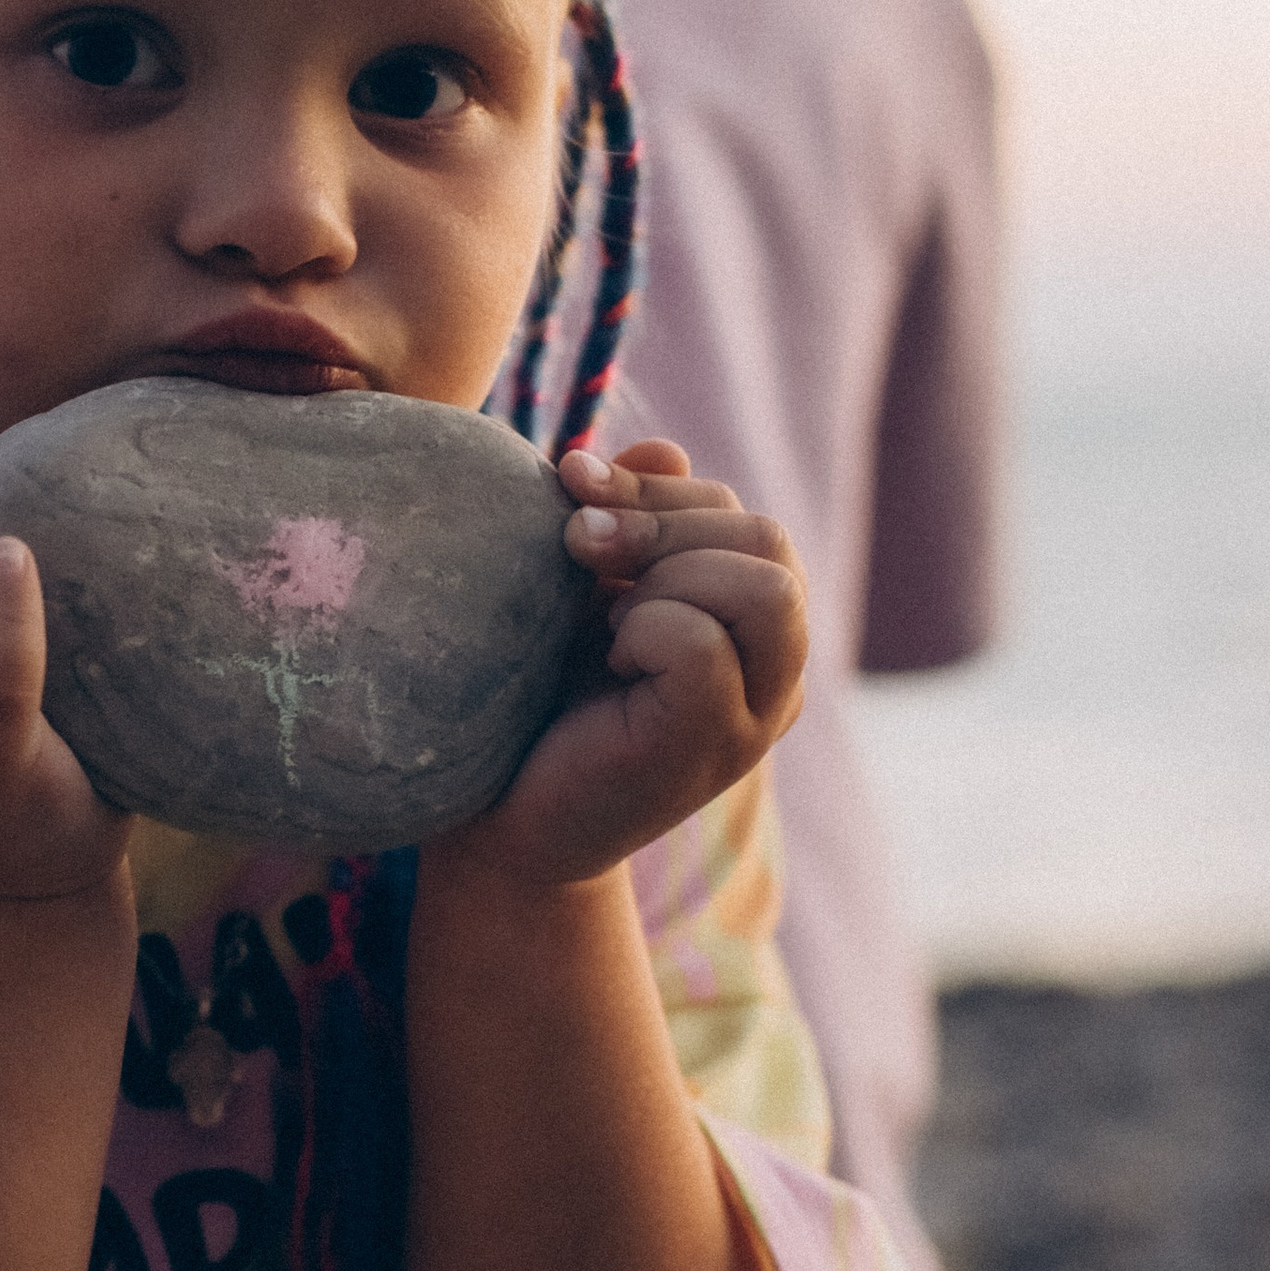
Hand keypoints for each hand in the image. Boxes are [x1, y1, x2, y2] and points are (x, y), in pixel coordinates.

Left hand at [444, 440, 806, 889]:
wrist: (496, 824)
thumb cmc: (534, 704)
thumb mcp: (582, 594)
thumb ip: (627, 521)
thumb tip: (660, 446)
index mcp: (752, 634)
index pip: (746, 520)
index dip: (661, 489)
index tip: (571, 481)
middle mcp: (774, 676)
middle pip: (766, 542)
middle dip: (662, 521)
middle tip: (574, 543)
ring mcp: (753, 717)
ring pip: (761, 586)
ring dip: (664, 573)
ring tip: (599, 616)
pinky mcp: (711, 748)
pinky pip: (702, 645)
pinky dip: (645, 630)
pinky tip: (607, 663)